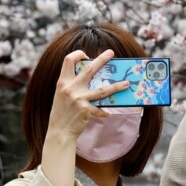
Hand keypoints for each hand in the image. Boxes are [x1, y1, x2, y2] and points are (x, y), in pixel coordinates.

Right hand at [39, 49, 130, 185]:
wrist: (58, 132)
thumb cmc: (61, 113)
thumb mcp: (61, 95)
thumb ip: (71, 85)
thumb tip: (90, 77)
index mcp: (62, 82)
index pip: (68, 60)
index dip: (77, 54)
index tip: (86, 55)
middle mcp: (70, 88)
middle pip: (89, 69)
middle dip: (102, 59)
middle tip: (111, 52)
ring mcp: (78, 99)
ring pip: (102, 90)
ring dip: (116, 86)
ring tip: (127, 83)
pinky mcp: (85, 110)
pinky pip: (100, 109)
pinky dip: (104, 111)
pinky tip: (108, 112)